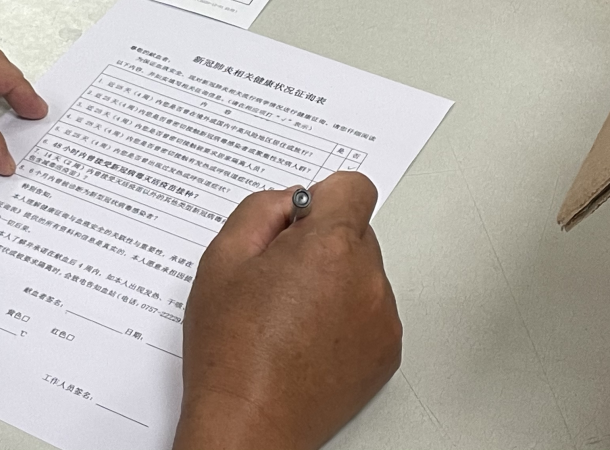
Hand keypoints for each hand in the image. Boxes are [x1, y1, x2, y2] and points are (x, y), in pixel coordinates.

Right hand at [173, 173, 401, 449]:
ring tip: (289, 317)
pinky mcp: (387, 353)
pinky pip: (371, 312)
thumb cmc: (231, 350)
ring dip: (335, 281)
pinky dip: (346, 318)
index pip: (353, 187)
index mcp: (330, 246)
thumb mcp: (223, 257)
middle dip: (322, 244)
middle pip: (356, 232)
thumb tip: (292, 203)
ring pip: (363, 272)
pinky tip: (307, 341)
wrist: (250, 423)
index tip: (299, 222)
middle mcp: (368, 279)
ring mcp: (382, 319)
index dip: (322, 199)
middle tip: (277, 278)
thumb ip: (261, 209)